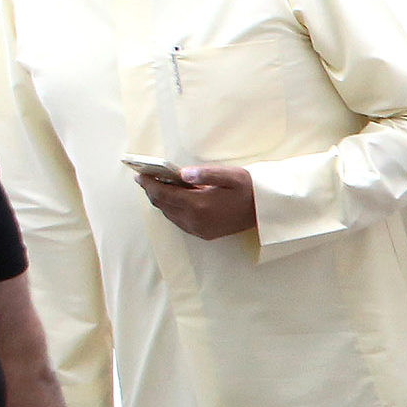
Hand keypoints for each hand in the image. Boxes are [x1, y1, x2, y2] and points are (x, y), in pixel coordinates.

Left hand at [136, 164, 256, 239]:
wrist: (266, 210)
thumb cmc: (249, 188)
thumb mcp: (230, 174)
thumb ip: (204, 173)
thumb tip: (181, 173)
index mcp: (200, 205)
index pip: (163, 194)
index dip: (149, 184)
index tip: (140, 175)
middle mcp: (196, 220)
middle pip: (163, 205)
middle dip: (152, 191)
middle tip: (147, 179)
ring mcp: (199, 229)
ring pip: (169, 215)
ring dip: (162, 201)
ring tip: (160, 187)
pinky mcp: (204, 233)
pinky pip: (179, 222)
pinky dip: (172, 210)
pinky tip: (175, 200)